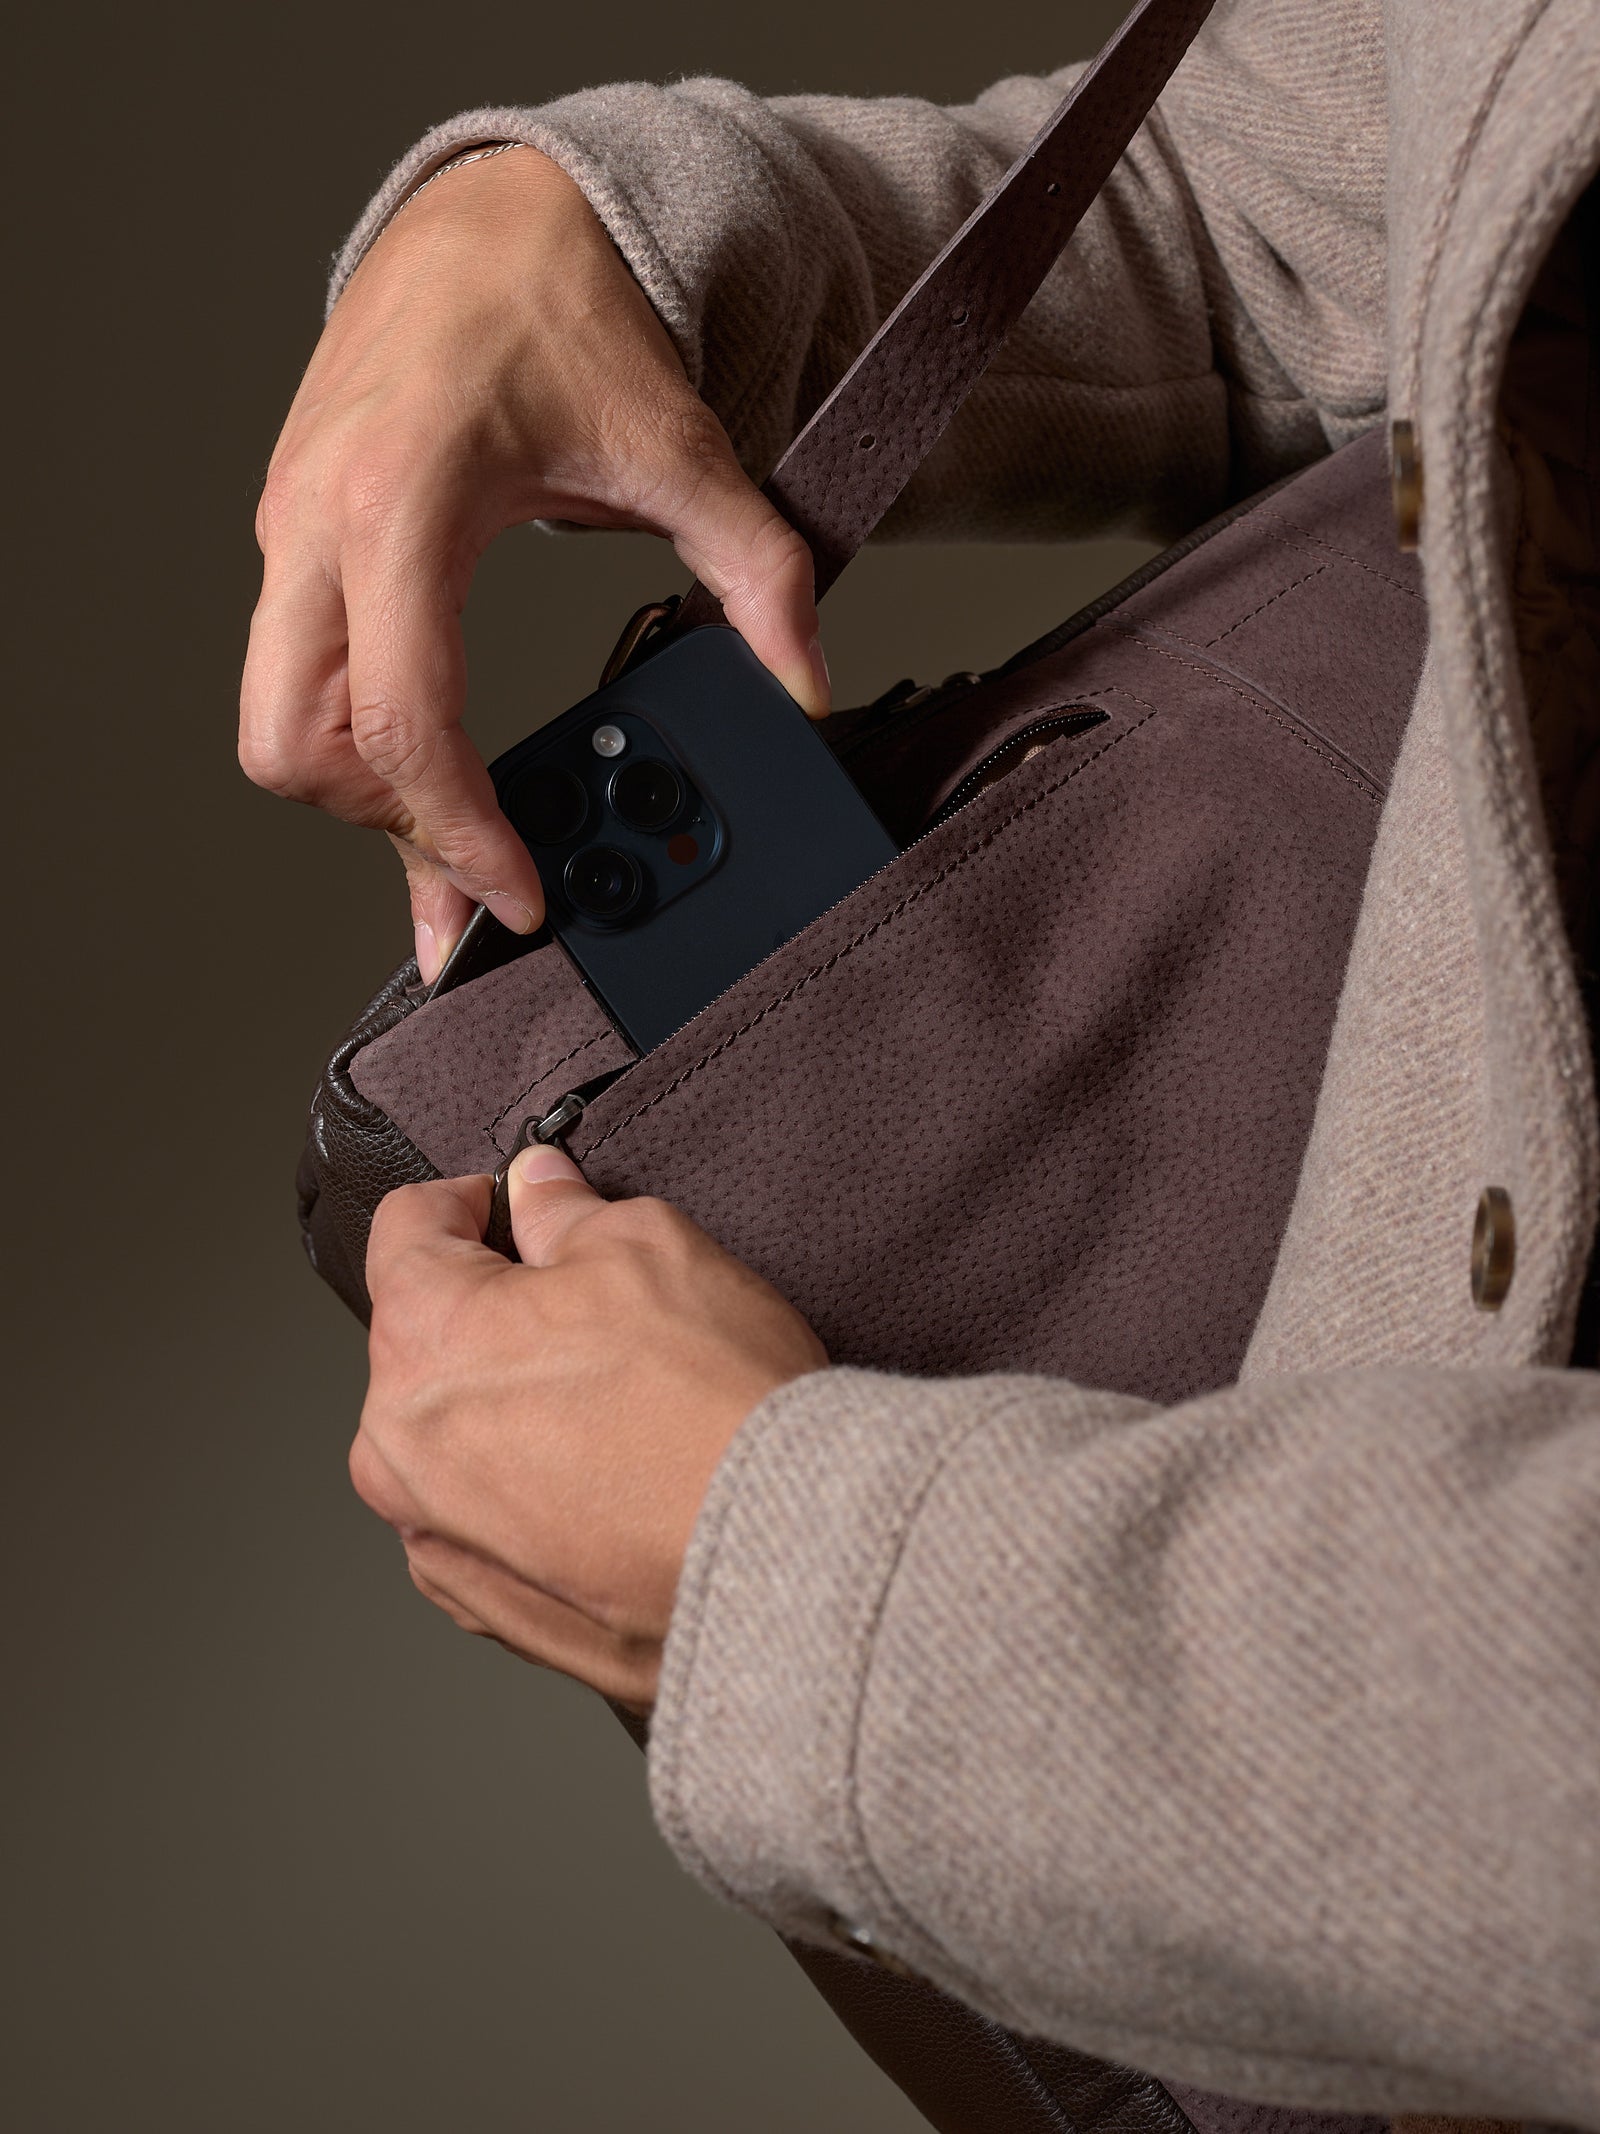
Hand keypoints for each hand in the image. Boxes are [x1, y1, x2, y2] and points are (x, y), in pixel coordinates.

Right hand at [240, 146, 828, 981]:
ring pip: (277, 717)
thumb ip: (757, 574)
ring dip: (360, 782)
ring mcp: (289, 526)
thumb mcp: (683, 446)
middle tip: (477, 849)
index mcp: (405, 500)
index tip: (515, 898)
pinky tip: (432, 736)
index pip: (401, 721)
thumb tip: (802, 686)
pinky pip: (294, 666)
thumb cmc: (563, 311)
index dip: (456, 835)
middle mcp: (318, 519)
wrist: (495, 214)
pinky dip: (354, 723)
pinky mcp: (291, 530)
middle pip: (291, 743)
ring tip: (463, 805)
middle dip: (379, 821)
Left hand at [350, 1146, 828, 1712]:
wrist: (780, 1556)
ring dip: (508, 1409)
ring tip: (610, 1405)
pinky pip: (487, 1521)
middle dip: (491, 1315)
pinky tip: (606, 1479)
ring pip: (453, 1439)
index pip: (403, 1231)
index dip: (466, 1201)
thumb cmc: (712, 1400)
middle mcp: (399, 1448)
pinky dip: (531, 1493)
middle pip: (425, 1344)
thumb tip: (536, 1188)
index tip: (507, 1205)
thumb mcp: (646, 1245)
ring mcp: (437, 1535)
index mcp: (422, 1339)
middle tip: (587, 1311)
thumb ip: (564, 1211)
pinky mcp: (487, 1605)